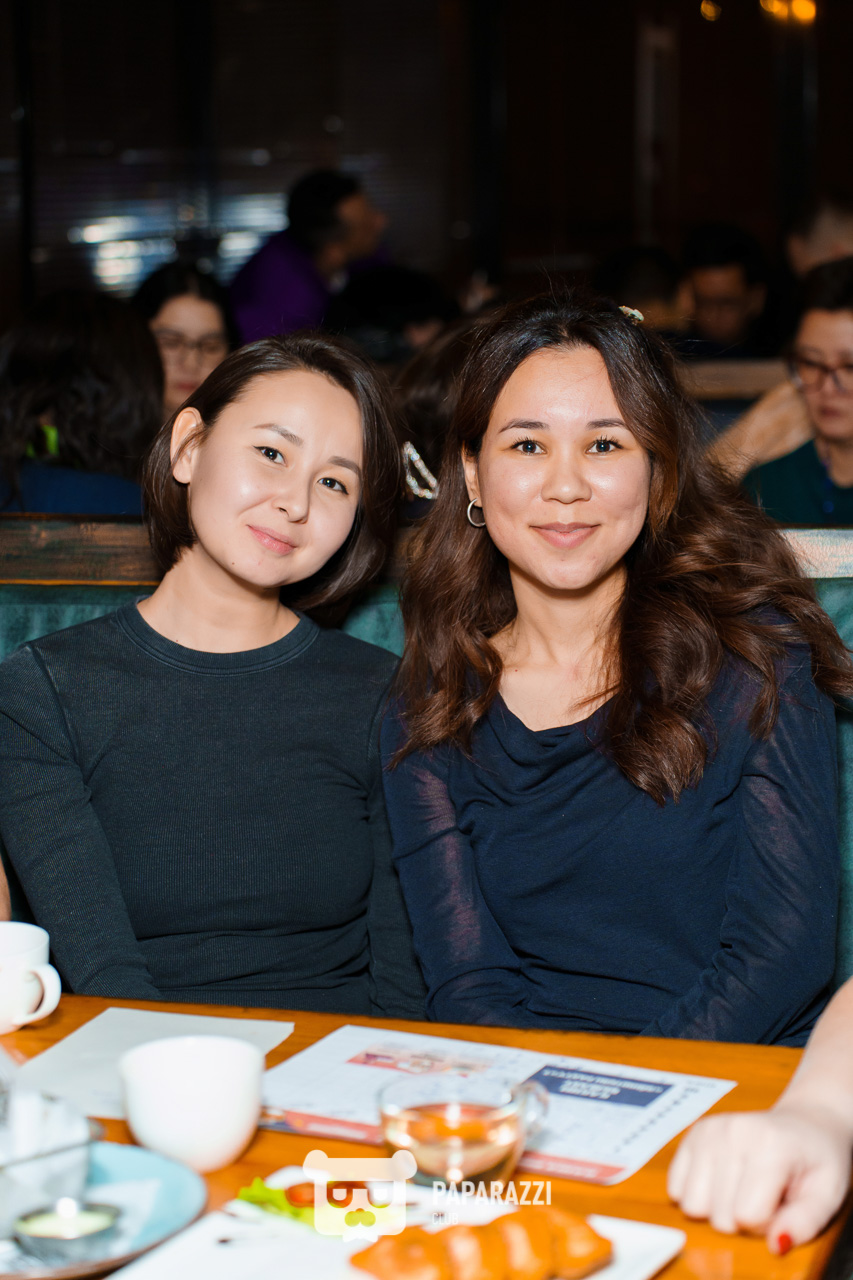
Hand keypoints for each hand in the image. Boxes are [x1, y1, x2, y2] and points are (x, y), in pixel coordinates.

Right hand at [667, 1105, 851, 1251]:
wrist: (805, 1123)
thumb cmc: (816, 1160)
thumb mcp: (826, 1195)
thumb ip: (803, 1223)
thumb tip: (775, 1244)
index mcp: (769, 1146)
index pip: (747, 1216)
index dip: (766, 1224)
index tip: (781, 1206)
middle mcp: (733, 1132)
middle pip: (718, 1216)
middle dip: (741, 1220)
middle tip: (764, 1197)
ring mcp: (709, 1130)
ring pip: (691, 1204)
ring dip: (717, 1208)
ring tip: (743, 1189)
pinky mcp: (694, 1133)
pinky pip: (675, 1186)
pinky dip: (698, 1193)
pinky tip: (723, 1180)